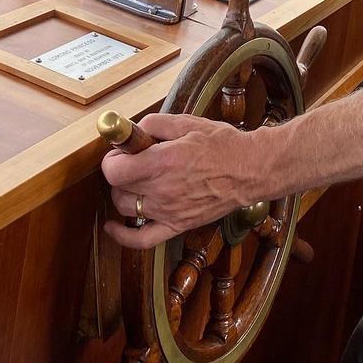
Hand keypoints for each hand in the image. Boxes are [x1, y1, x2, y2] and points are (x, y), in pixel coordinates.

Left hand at [101, 113, 254, 249]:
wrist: (250, 169)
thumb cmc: (223, 144)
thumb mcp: (187, 122)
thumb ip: (155, 124)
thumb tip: (134, 131)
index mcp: (162, 162)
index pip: (114, 170)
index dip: (112, 158)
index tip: (120, 152)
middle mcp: (162, 190)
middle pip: (118, 188)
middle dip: (120, 172)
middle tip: (131, 161)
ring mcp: (169, 211)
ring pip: (126, 208)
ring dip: (124, 193)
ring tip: (136, 182)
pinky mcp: (178, 225)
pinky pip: (142, 239)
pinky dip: (123, 235)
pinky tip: (113, 227)